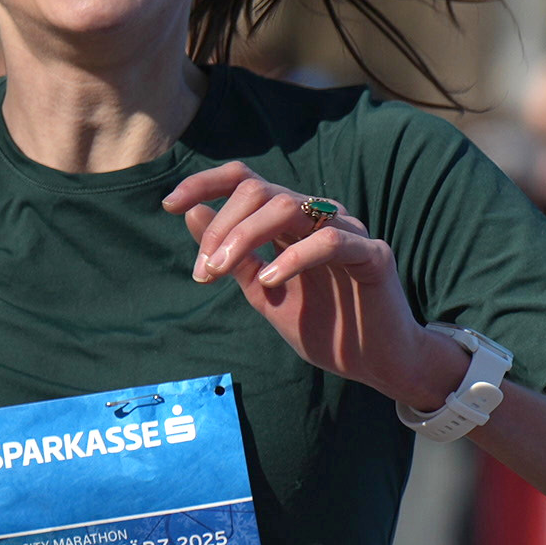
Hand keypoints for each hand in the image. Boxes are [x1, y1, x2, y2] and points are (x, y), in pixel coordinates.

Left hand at [163, 163, 469, 408]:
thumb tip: (189, 212)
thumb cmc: (326, 327)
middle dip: (221, 226)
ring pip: (289, 206)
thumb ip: (234, 258)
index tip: (169, 204)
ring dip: (245, 236)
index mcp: (292, 222)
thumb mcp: (266, 293)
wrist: (376, 363)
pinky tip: (272, 279)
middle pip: (259, 191)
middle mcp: (318, 216)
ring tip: (224, 271)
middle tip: (204, 270)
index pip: (246, 181)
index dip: (207, 183)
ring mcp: (348, 232)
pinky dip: (295, 256)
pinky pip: (331, 241)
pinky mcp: (373, 256)